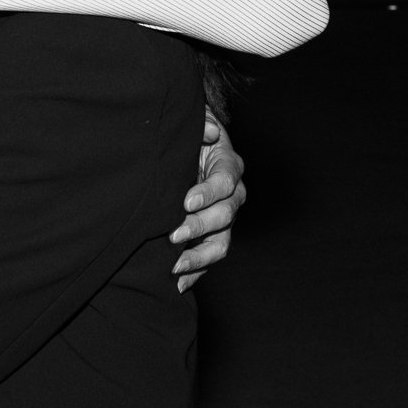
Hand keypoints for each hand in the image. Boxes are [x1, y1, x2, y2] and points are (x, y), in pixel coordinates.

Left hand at [170, 113, 245, 291]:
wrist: (185, 155)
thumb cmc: (189, 138)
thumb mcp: (195, 124)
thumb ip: (202, 123)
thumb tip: (210, 133)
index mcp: (230, 166)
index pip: (226, 181)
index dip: (208, 192)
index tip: (186, 201)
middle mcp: (233, 196)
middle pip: (224, 216)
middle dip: (199, 226)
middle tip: (173, 233)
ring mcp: (224, 220)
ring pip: (221, 243)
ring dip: (198, 256)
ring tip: (175, 265)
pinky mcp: (213, 237)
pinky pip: (208, 259)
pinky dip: (194, 273)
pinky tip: (177, 283)